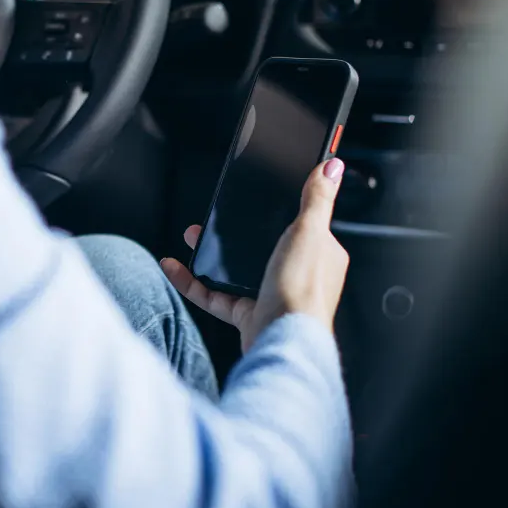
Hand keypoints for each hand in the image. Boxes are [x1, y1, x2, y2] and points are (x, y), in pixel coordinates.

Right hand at [160, 159, 348, 351]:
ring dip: (209, 254)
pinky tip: (175, 267)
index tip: (261, 200)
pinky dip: (191, 282)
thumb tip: (332, 167)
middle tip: (213, 217)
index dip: (283, 212)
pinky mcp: (247, 314)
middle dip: (235, 232)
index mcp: (320, 255)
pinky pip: (214, 295)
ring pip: (235, 270)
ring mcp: (270, 295)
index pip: (303, 227)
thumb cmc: (303, 291)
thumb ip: (317, 199)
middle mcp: (296, 276)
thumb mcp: (309, 231)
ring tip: (190, 236)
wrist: (282, 340)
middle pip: (261, 246)